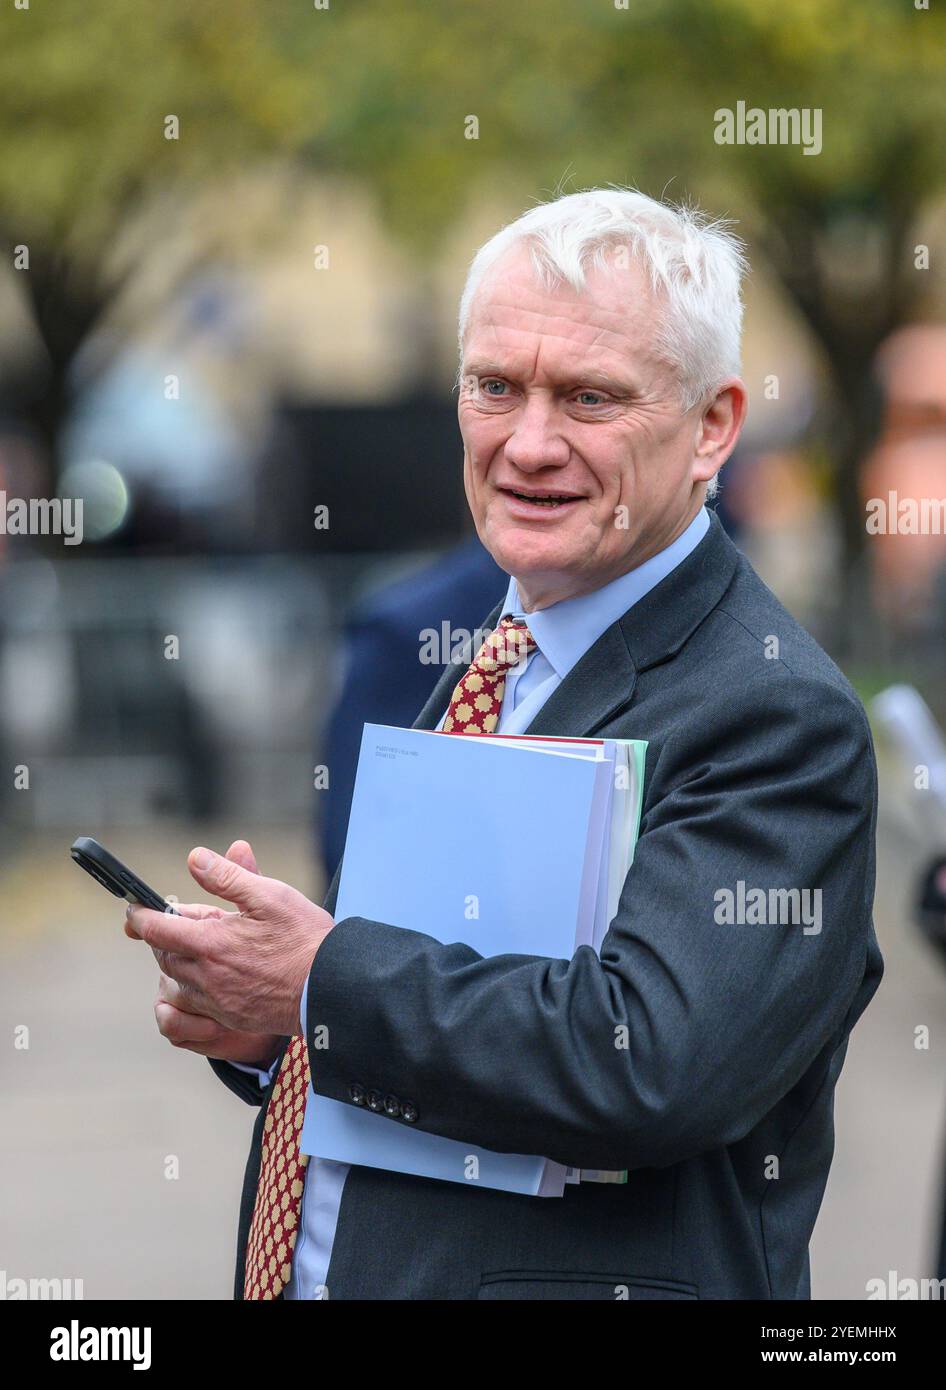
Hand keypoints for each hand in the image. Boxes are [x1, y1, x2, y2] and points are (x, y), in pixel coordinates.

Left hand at [128, 838, 334, 1037]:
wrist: (332, 989)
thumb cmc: (305, 939)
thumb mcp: (270, 895)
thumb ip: (228, 877)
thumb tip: (194, 858)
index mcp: (210, 943)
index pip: (157, 928)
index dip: (140, 916)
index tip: (134, 909)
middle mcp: (206, 976)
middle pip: (164, 955)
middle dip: (164, 936)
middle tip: (182, 919)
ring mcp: (217, 1001)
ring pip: (179, 980)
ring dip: (180, 960)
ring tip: (203, 944)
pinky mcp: (230, 1019)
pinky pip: (197, 1003)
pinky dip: (197, 984)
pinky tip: (218, 972)